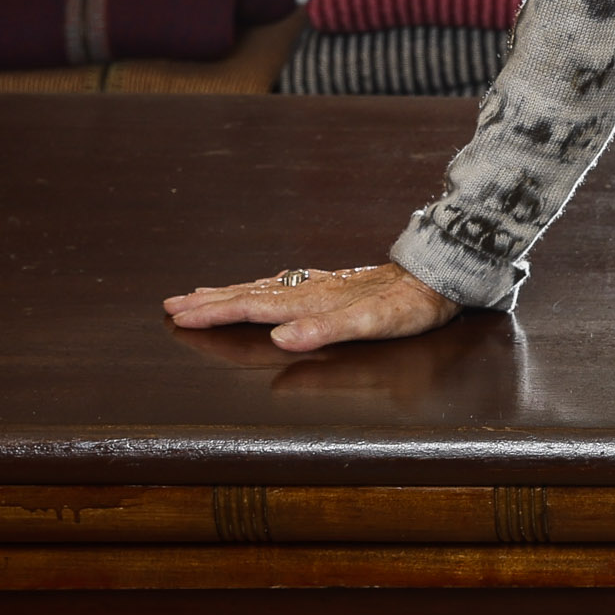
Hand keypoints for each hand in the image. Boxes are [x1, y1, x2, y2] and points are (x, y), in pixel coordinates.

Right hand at [164, 263, 457, 351]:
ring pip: (266, 287)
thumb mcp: (373, 324)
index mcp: (313, 301)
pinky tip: (260, 287)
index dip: (216, 313)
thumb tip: (279, 339)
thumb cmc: (411, 306)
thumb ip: (326, 330)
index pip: (254, 307)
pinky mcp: (339, 284)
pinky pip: (288, 284)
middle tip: (171, 304)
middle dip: (211, 301)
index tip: (179, 315)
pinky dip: (263, 286)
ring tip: (199, 294)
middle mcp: (313, 289)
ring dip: (231, 292)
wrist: (443, 274)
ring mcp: (325, 284)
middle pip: (252, 294)